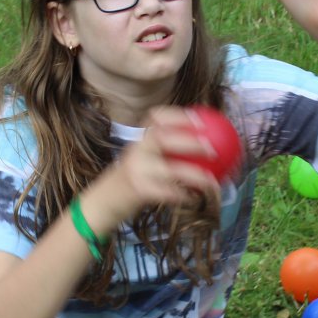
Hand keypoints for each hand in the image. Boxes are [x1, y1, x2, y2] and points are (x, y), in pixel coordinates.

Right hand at [101, 107, 226, 219]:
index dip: (178, 115)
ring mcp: (137, 169)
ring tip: (211, 181)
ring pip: (172, 170)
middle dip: (190, 142)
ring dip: (195, 175)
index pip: (156, 117)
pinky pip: (168, 192)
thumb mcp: (142, 158)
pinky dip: (183, 195)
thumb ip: (163, 149)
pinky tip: (195, 197)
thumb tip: (200, 143)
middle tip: (213, 149)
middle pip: (164, 139)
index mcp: (139, 138)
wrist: (104, 201)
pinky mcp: (139, 189)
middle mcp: (136, 150)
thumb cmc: (132, 178)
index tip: (200, 119)